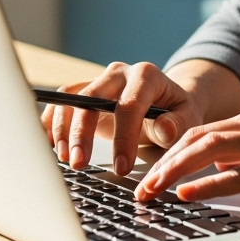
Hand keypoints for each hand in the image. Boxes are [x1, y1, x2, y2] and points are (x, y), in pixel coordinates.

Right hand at [40, 62, 207, 176]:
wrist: (168, 102)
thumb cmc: (178, 112)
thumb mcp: (188, 118)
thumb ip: (177, 125)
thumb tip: (164, 130)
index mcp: (146, 76)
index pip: (129, 105)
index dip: (123, 137)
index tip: (122, 167)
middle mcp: (119, 73)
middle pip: (92, 98)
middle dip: (82, 133)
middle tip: (80, 164)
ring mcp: (100, 81)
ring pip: (72, 98)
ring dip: (64, 129)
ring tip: (66, 158)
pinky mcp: (85, 92)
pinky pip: (63, 101)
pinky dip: (53, 121)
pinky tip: (51, 143)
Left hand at [133, 103, 239, 208]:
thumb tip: (216, 174)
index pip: (202, 131)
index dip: (168, 152)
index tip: (147, 175)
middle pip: (198, 136)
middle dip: (162, 162)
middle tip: (138, 188)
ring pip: (213, 149)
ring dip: (175, 171)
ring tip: (152, 192)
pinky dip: (210, 185)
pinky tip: (188, 196)